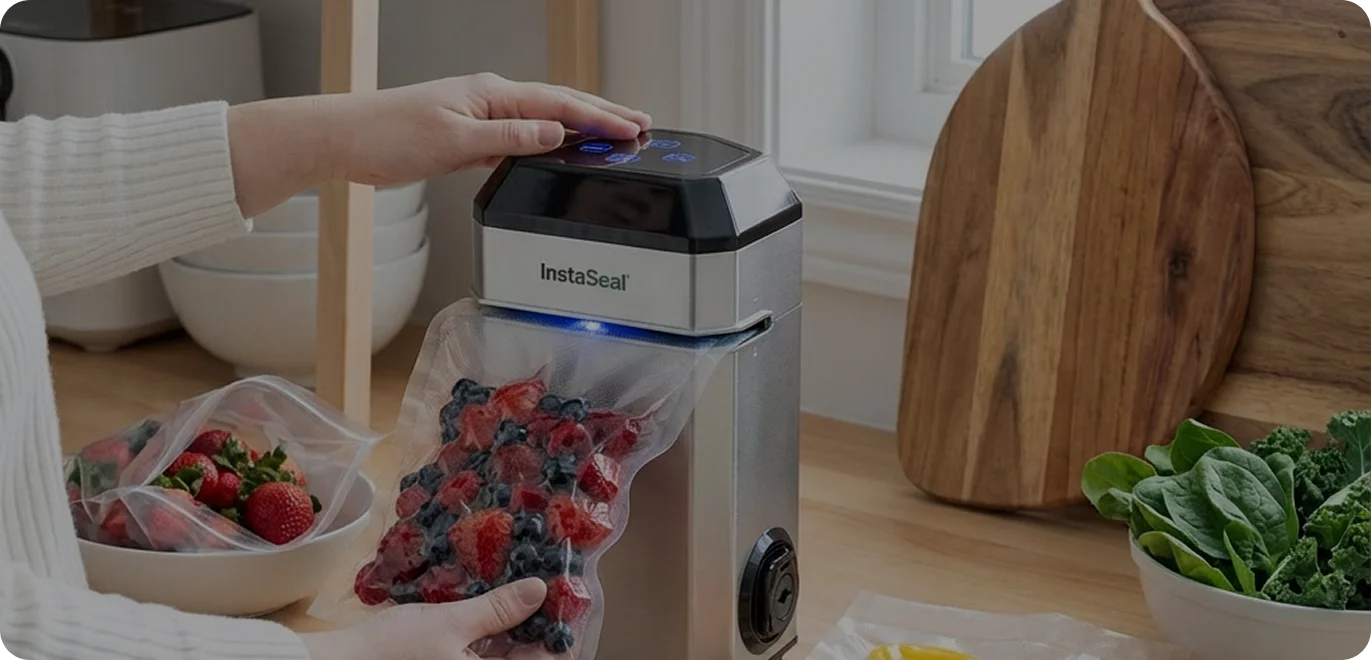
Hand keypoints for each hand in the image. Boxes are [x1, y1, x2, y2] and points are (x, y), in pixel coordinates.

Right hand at [299, 577, 554, 659]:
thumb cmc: (394, 650)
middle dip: (532, 629)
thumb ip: (498, 609)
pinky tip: (483, 615)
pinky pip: (475, 659)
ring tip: (516, 596)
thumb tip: (539, 590)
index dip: (558, 636)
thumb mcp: (451, 623)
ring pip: (498, 659)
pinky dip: (485, 641)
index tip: (564, 604)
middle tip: (541, 593)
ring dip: (509, 633)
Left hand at [330, 73, 650, 184]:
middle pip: (559, 106)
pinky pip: (522, 136)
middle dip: (603, 115)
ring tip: (615, 135)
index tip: (632, 128)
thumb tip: (554, 135)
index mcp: (491, 94)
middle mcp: (490, 100)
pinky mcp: (470, 135)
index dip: (600, 119)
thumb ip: (509, 139)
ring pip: (543, 120)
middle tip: (641, 125)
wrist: (346, 139)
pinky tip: (562, 151)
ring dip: (581, 128)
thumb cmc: (388, 135)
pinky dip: (550, 142)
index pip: (559, 106)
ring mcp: (481, 115)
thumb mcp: (455, 141)